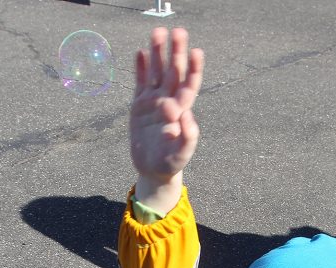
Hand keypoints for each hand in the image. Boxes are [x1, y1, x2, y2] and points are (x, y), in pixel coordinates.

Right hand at [130, 28, 203, 210]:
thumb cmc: (171, 162)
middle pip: (174, 72)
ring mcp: (154, 101)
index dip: (193, 68)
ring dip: (157, 53)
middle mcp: (169, 101)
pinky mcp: (139, 105)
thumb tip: (185, 115)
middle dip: (176, 52)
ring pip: (156, 72)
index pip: (189, 85)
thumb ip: (187, 136)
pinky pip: (140, 82)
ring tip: (157, 32)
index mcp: (182, 110)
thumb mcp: (181, 153)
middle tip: (178, 31)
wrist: (153, 168)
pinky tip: (140, 52)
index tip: (196, 52)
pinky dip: (140, 68)